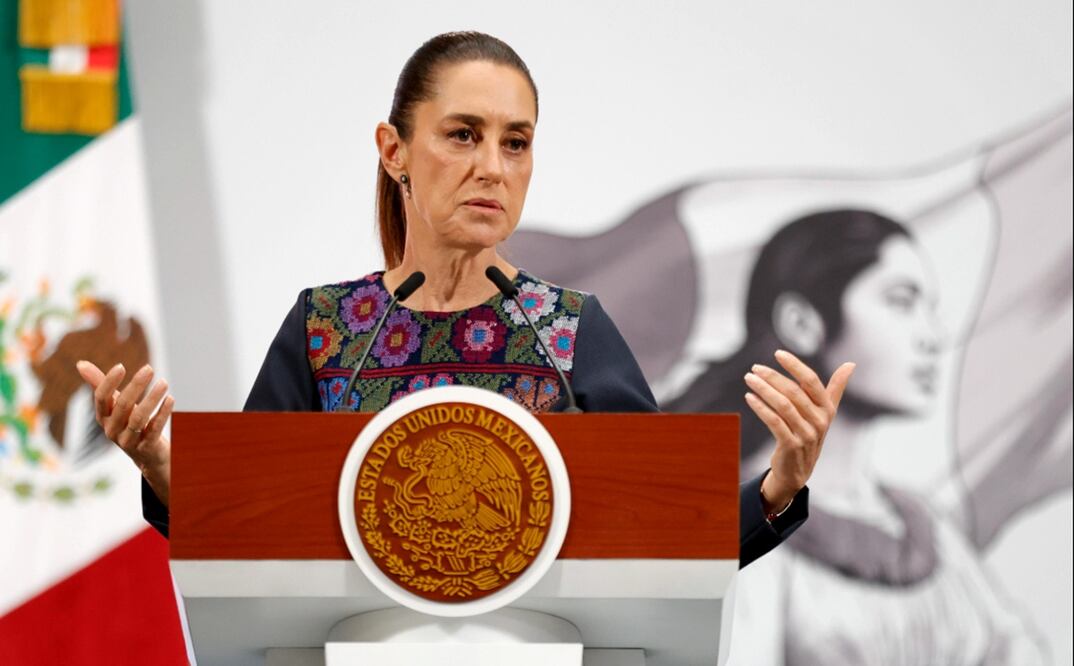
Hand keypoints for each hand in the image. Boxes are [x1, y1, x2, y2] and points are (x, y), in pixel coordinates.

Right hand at [75, 361, 173, 505]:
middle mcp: (112, 429)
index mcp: (102, 417)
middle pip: (122, 405)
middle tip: (149, 368)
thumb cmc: (128, 422)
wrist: (146, 454)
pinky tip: (170, 399)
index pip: (101, 398)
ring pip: (139, 418)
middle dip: (136, 385)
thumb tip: (80, 363)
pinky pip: (154, 429)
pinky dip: (163, 413)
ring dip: (152, 398)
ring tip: (164, 382)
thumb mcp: (115, 404)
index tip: (121, 366)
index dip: (109, 382)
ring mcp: (128, 440)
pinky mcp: (146, 447)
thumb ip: (100, 384)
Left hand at [744, 349, 853, 512]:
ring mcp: (806, 434)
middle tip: (754, 368)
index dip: (795, 366)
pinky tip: (749, 398)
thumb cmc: (810, 433)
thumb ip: (836, 388)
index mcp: (827, 409)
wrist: (798, 470)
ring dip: (764, 390)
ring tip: (749, 379)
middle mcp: (819, 420)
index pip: (812, 381)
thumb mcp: (826, 412)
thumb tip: (851, 364)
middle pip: (794, 392)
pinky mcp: (791, 445)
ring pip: (783, 405)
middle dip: (772, 377)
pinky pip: (774, 422)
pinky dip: (760, 407)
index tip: (778, 353)